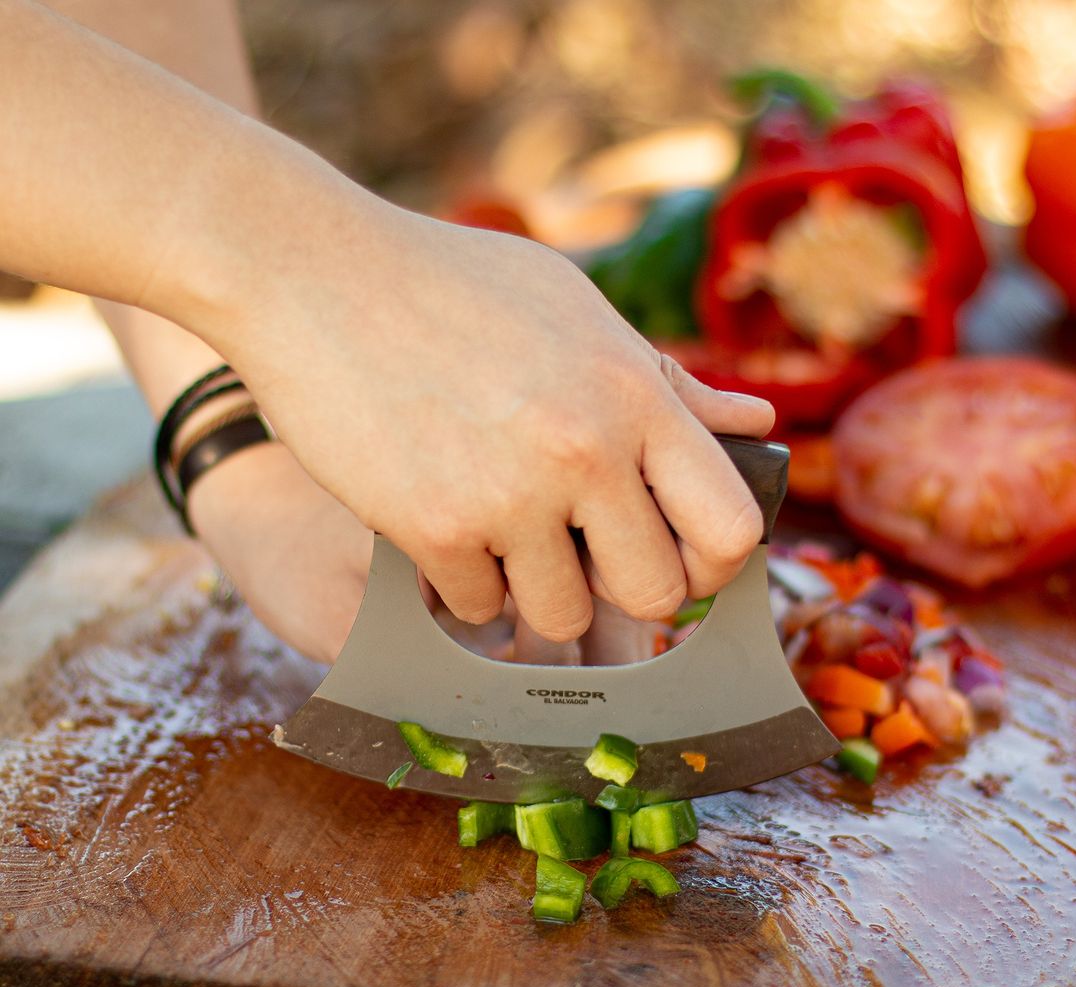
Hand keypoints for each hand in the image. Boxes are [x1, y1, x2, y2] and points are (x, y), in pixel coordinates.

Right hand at [203, 199, 774, 643]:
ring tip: (500, 533)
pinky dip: (462, 581)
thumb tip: (755, 425)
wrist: (314, 273)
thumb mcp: (576, 310)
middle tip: (581, 559)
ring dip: (534, 590)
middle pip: (654, 595)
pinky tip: (442, 525)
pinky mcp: (433, 529)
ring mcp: (509, 496)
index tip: (676, 559)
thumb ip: (669, 383)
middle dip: (620, 590)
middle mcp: (585, 451)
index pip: (730, 526)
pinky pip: (477, 606)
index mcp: (635, 394)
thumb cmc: (453, 285)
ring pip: (561, 618)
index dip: (712, 562)